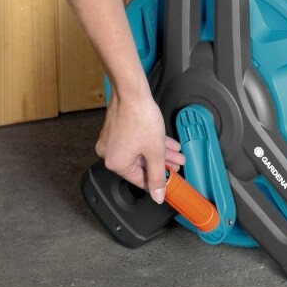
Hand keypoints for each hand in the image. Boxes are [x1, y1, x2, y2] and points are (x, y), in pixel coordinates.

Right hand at [95, 86, 185, 202]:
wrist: (132, 92)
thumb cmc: (140, 118)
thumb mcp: (155, 152)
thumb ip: (158, 175)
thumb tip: (157, 195)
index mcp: (116, 164)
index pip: (140, 180)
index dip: (158, 182)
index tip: (170, 182)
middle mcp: (109, 154)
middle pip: (141, 165)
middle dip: (163, 164)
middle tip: (177, 165)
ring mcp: (112, 141)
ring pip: (141, 152)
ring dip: (160, 154)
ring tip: (177, 154)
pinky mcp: (116, 130)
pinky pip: (136, 142)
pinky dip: (151, 143)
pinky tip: (168, 143)